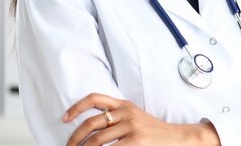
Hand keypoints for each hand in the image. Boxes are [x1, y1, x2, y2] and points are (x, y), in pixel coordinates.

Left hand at [63, 93, 219, 145]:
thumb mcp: (134, 117)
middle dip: (75, 138)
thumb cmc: (152, 131)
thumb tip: (89, 129)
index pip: (95, 98)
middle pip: (91, 123)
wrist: (175, 138)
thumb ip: (116, 117)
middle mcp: (126, 113)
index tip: (64, 118)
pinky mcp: (135, 141)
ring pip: (97, 140)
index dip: (76, 107)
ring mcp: (131, 127)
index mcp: (124, 105)